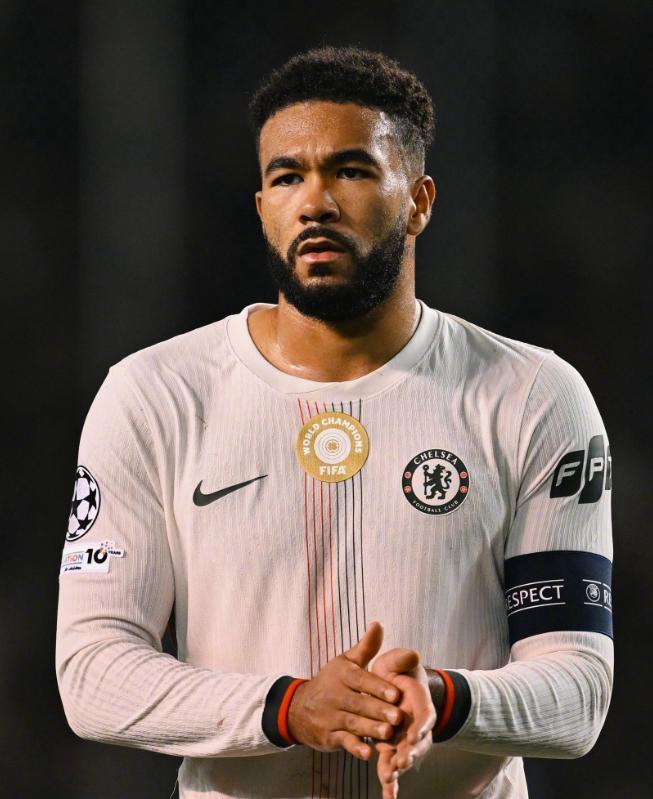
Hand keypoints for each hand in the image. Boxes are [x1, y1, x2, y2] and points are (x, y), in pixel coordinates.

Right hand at [287, 621, 405, 759]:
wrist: (299, 707)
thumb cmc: (331, 682)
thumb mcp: (345, 662)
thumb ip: (365, 647)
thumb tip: (378, 623)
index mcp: (342, 675)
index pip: (361, 680)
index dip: (378, 687)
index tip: (396, 693)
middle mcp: (335, 695)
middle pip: (359, 703)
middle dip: (378, 710)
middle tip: (398, 716)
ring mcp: (331, 717)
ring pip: (353, 723)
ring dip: (370, 729)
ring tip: (388, 733)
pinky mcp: (328, 736)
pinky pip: (342, 741)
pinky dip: (354, 748)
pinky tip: (368, 753)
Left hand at [370, 648, 435, 798]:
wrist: (390, 685)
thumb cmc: (396, 673)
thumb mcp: (398, 661)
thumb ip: (404, 658)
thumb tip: (412, 653)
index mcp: (421, 705)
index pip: (426, 717)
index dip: (422, 726)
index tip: (415, 732)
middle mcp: (415, 727)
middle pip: (417, 744)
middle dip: (410, 753)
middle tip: (401, 761)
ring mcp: (404, 741)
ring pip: (404, 758)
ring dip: (397, 768)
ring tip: (388, 777)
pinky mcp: (392, 750)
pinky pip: (392, 769)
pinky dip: (391, 785)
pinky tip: (388, 797)